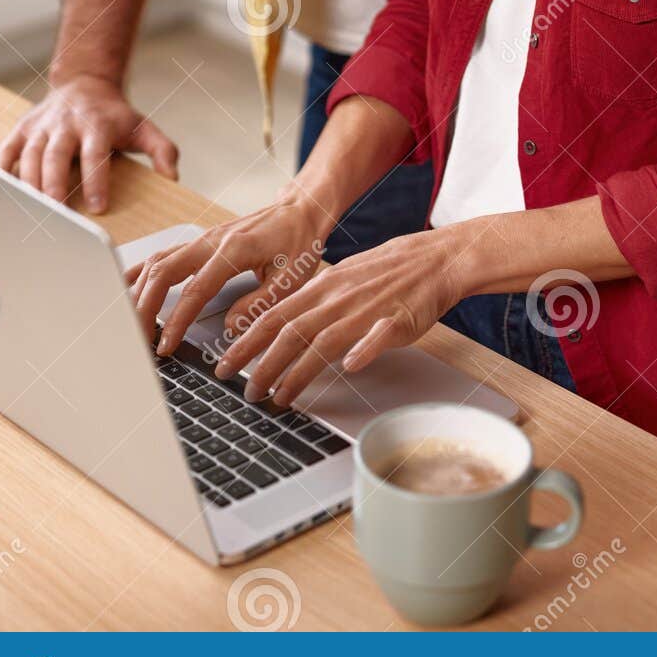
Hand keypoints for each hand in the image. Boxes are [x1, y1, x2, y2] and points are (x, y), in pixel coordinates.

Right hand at [0, 73, 177, 212]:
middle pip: (56, 154)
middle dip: (54, 184)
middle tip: (56, 214)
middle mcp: (66, 123)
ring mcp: (42, 125)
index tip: (98, 207)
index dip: (96, 180)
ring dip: (29, 185)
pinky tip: (6, 196)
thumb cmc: (115, 116)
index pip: (95, 154)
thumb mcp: (144, 128)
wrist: (85, 84)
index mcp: (97, 124)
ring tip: (33, 214)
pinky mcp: (23, 129)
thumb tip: (172, 177)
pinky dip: (3, 172)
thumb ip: (162, 151)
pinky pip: (7, 151)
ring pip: (30, 155)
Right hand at [127, 188, 333, 351]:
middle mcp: (211, 241)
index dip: (176, 321)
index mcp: (233, 250)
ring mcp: (203, 239)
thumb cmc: (299, 242)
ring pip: (158, 262)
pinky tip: (128, 287)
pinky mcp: (201, 242)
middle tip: (138, 340)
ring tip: (129, 323)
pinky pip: (163, 254)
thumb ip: (261, 303)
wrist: (301, 210)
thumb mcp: (292, 278)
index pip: (194, 290)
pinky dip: (142, 270)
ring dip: (139, 291)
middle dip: (144, 308)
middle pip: (163, 272)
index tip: (165, 346)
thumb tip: (230, 327)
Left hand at [210, 227, 466, 406]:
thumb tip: (282, 329)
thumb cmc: (387, 273)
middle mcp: (336, 298)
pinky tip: (352, 367)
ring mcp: (365, 309)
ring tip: (279, 397)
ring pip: (325, 340)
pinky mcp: (396, 320)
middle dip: (262, 364)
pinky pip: (379, 335)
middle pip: (290, 332)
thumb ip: (313, 304)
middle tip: (244, 391)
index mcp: (322, 288)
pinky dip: (364, 349)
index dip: (246, 342)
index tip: (224, 364)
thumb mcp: (341, 280)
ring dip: (298, 371)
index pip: (274, 316)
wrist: (432, 259)